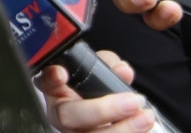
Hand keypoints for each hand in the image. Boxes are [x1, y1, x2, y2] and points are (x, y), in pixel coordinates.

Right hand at [36, 50, 154, 131]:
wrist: (107, 112)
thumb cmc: (97, 87)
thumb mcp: (101, 69)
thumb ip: (109, 65)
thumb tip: (123, 71)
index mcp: (56, 89)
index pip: (45, 81)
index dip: (51, 78)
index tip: (62, 74)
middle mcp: (60, 114)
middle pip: (69, 116)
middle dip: (102, 110)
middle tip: (132, 102)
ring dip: (122, 130)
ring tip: (145, 118)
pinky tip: (143, 130)